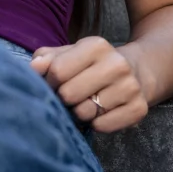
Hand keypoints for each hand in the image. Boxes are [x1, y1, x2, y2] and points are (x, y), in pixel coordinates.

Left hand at [30, 36, 148, 132]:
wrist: (137, 70)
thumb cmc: (93, 64)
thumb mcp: (71, 53)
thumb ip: (48, 58)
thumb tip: (33, 68)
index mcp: (96, 45)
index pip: (58, 70)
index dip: (49, 81)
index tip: (54, 83)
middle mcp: (117, 64)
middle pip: (69, 94)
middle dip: (64, 98)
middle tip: (69, 96)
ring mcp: (130, 87)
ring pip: (85, 113)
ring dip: (79, 112)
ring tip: (86, 102)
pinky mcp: (138, 108)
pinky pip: (102, 126)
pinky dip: (96, 123)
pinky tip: (100, 112)